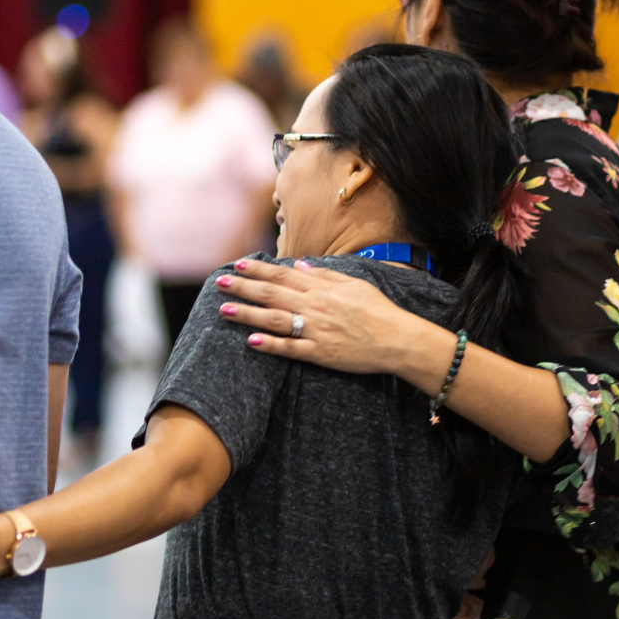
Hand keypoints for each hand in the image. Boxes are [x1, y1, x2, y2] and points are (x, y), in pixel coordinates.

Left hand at [215, 259, 428, 373]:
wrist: (398, 339)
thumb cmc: (379, 310)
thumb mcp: (355, 284)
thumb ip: (325, 274)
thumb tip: (298, 265)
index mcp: (323, 289)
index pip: (283, 276)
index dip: (258, 270)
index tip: (238, 264)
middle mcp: (315, 307)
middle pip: (272, 295)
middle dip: (244, 288)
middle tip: (220, 282)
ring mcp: (316, 331)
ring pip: (275, 320)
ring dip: (248, 314)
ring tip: (225, 310)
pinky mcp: (320, 353)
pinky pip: (290, 349)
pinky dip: (270, 345)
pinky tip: (251, 341)